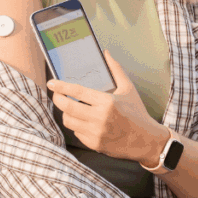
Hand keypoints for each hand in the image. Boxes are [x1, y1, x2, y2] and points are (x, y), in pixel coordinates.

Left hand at [48, 50, 166, 164]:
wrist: (146, 141)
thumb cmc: (137, 113)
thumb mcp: (128, 89)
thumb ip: (116, 69)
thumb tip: (106, 53)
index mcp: (107, 102)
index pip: (77, 92)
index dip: (61, 86)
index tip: (51, 83)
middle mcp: (100, 118)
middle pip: (67, 107)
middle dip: (57, 99)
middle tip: (56, 94)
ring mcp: (96, 133)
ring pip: (68, 121)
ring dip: (66, 113)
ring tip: (69, 107)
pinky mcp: (94, 144)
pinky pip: (76, 133)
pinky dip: (76, 125)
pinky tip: (82, 120)